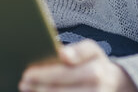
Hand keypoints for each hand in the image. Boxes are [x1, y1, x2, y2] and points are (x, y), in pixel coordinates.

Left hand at [19, 40, 137, 91]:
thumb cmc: (95, 64)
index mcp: (95, 70)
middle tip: (23, 83)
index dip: (44, 75)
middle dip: (39, 88)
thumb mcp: (92, 51)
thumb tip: (63, 54)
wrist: (114, 85)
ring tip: (28, 90)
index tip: (27, 73)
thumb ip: (78, 50)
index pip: (64, 74)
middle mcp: (96, 89)